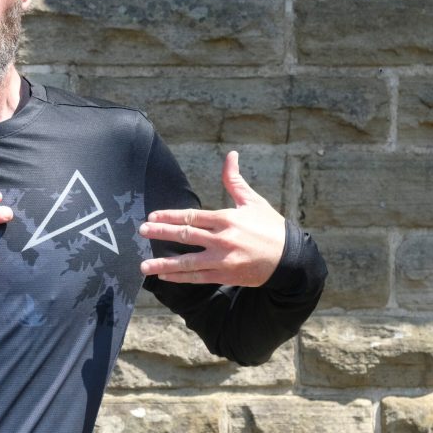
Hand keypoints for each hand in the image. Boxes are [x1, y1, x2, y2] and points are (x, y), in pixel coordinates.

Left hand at [138, 151, 285, 286]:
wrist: (291, 258)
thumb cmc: (270, 227)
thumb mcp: (252, 201)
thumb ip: (234, 180)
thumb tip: (230, 155)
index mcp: (227, 219)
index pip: (192, 216)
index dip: (170, 216)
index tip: (152, 216)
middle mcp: (223, 239)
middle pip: (185, 235)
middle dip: (161, 233)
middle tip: (141, 232)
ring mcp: (223, 259)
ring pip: (188, 261)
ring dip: (163, 264)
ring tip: (143, 266)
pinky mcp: (226, 275)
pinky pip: (198, 277)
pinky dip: (180, 277)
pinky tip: (164, 277)